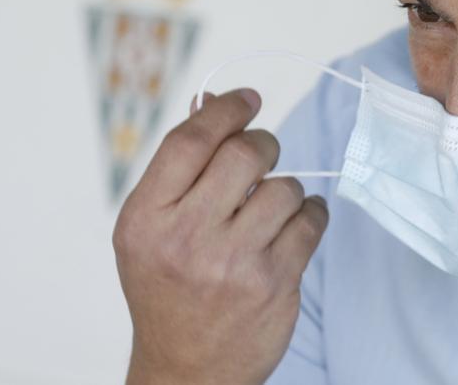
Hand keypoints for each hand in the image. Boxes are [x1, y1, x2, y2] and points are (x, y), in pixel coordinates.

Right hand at [113, 89, 328, 384]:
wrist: (186, 370)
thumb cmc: (168, 288)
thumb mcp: (151, 229)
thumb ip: (179, 168)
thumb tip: (211, 101)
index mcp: (146, 218)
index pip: (190, 140)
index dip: (225, 111)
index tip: (248, 99)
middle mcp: (185, 239)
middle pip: (245, 154)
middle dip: (263, 145)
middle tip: (262, 156)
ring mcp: (232, 263)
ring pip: (284, 187)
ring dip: (285, 189)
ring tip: (271, 210)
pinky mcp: (274, 282)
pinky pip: (311, 221)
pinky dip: (311, 214)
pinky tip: (295, 226)